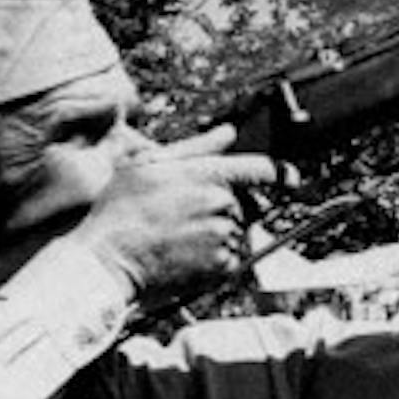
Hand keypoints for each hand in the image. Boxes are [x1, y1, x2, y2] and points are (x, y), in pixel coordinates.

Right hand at [72, 123, 277, 299]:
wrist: (108, 259)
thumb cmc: (120, 210)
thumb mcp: (149, 164)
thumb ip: (196, 146)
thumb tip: (227, 133)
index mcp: (206, 175)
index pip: (260, 169)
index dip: (278, 172)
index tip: (289, 177)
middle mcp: (221, 204)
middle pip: (245, 202)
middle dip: (225, 205)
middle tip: (187, 214)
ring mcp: (223, 235)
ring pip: (237, 229)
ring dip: (219, 230)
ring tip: (180, 234)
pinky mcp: (222, 265)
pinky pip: (232, 255)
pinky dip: (216, 255)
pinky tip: (186, 252)